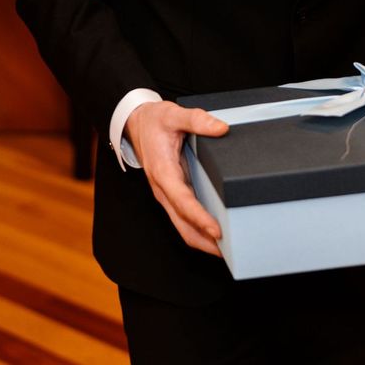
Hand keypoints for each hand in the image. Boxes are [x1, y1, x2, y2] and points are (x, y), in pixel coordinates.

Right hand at [125, 100, 229, 255]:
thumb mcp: (172, 113)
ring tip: (227, 249)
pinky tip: (214, 234)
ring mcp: (166, 194)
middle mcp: (163, 189)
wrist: (134, 122)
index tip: (217, 231)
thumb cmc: (152, 120)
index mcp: (163, 172)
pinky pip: (183, 219)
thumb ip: (197, 120)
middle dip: (204, 242)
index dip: (200, 219)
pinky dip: (198, 230)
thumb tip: (221, 128)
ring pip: (182, 226)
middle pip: (183, 225)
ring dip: (202, 240)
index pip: (183, 202)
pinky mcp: (171, 194)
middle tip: (230, 251)